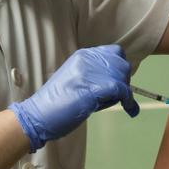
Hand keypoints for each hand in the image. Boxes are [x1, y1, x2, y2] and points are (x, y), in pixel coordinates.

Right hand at [10, 45, 137, 151]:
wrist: (38, 116)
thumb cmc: (55, 104)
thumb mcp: (75, 81)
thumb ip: (92, 76)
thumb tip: (114, 82)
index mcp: (82, 56)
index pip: (113, 52)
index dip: (119, 67)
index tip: (119, 82)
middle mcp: (87, 59)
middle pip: (121, 62)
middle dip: (124, 80)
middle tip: (120, 96)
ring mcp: (90, 73)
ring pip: (122, 76)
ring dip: (124, 91)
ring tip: (116, 104)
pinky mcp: (93, 88)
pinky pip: (122, 90)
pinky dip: (129, 101)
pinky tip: (130, 110)